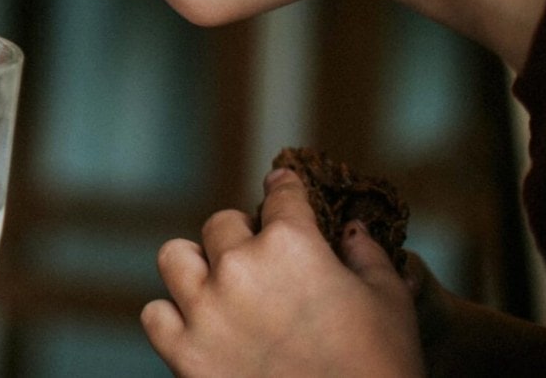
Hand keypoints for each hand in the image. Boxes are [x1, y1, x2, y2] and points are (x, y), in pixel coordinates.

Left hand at [142, 168, 423, 377]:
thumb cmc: (382, 366)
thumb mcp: (390, 303)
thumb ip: (366, 254)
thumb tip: (351, 228)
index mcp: (292, 244)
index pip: (281, 195)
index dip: (284, 188)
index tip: (280, 185)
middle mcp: (239, 266)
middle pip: (222, 225)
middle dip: (243, 237)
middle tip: (261, 261)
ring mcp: (206, 309)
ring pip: (175, 258)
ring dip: (196, 267)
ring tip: (217, 286)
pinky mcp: (184, 352)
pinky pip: (155, 314)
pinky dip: (173, 317)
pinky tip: (197, 326)